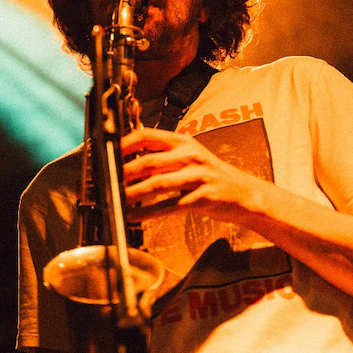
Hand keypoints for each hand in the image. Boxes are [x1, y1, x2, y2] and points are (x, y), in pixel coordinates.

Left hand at [121, 127, 265, 224]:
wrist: (245, 194)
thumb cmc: (211, 176)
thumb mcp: (190, 157)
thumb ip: (164, 156)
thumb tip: (129, 159)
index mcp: (183, 142)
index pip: (147, 135)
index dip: (125, 143)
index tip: (107, 152)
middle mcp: (190, 155)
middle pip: (149, 161)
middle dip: (125, 172)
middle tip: (106, 180)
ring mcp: (198, 176)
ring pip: (158, 183)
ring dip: (133, 193)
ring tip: (116, 199)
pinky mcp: (202, 197)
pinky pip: (170, 205)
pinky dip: (149, 212)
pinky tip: (134, 216)